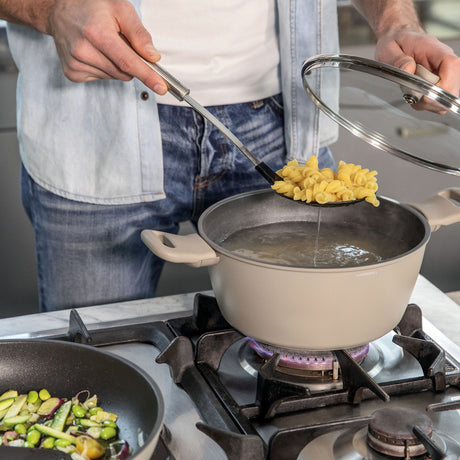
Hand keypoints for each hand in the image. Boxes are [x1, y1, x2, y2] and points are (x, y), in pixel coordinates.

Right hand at [47, 0, 167, 93]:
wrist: (60, 11)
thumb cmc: (93, 8)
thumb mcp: (121, 9)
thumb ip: (139, 33)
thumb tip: (153, 57)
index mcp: (97, 33)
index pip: (128, 62)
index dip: (147, 76)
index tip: (161, 87)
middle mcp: (83, 50)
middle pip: (125, 72)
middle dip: (131, 62)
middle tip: (121, 43)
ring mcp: (76, 64)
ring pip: (115, 77)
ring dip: (117, 65)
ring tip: (105, 45)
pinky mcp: (72, 73)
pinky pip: (102, 79)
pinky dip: (105, 69)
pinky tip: (96, 53)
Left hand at [375, 28, 459, 111]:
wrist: (398, 41)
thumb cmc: (396, 43)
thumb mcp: (389, 49)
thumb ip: (397, 59)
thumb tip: (407, 69)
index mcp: (434, 49)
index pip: (452, 65)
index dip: (444, 83)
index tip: (426, 95)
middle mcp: (443, 62)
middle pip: (452, 86)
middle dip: (432, 99)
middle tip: (413, 96)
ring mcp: (443, 73)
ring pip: (446, 97)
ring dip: (428, 103)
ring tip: (412, 94)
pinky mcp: (438, 83)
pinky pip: (438, 100)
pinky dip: (426, 104)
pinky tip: (415, 96)